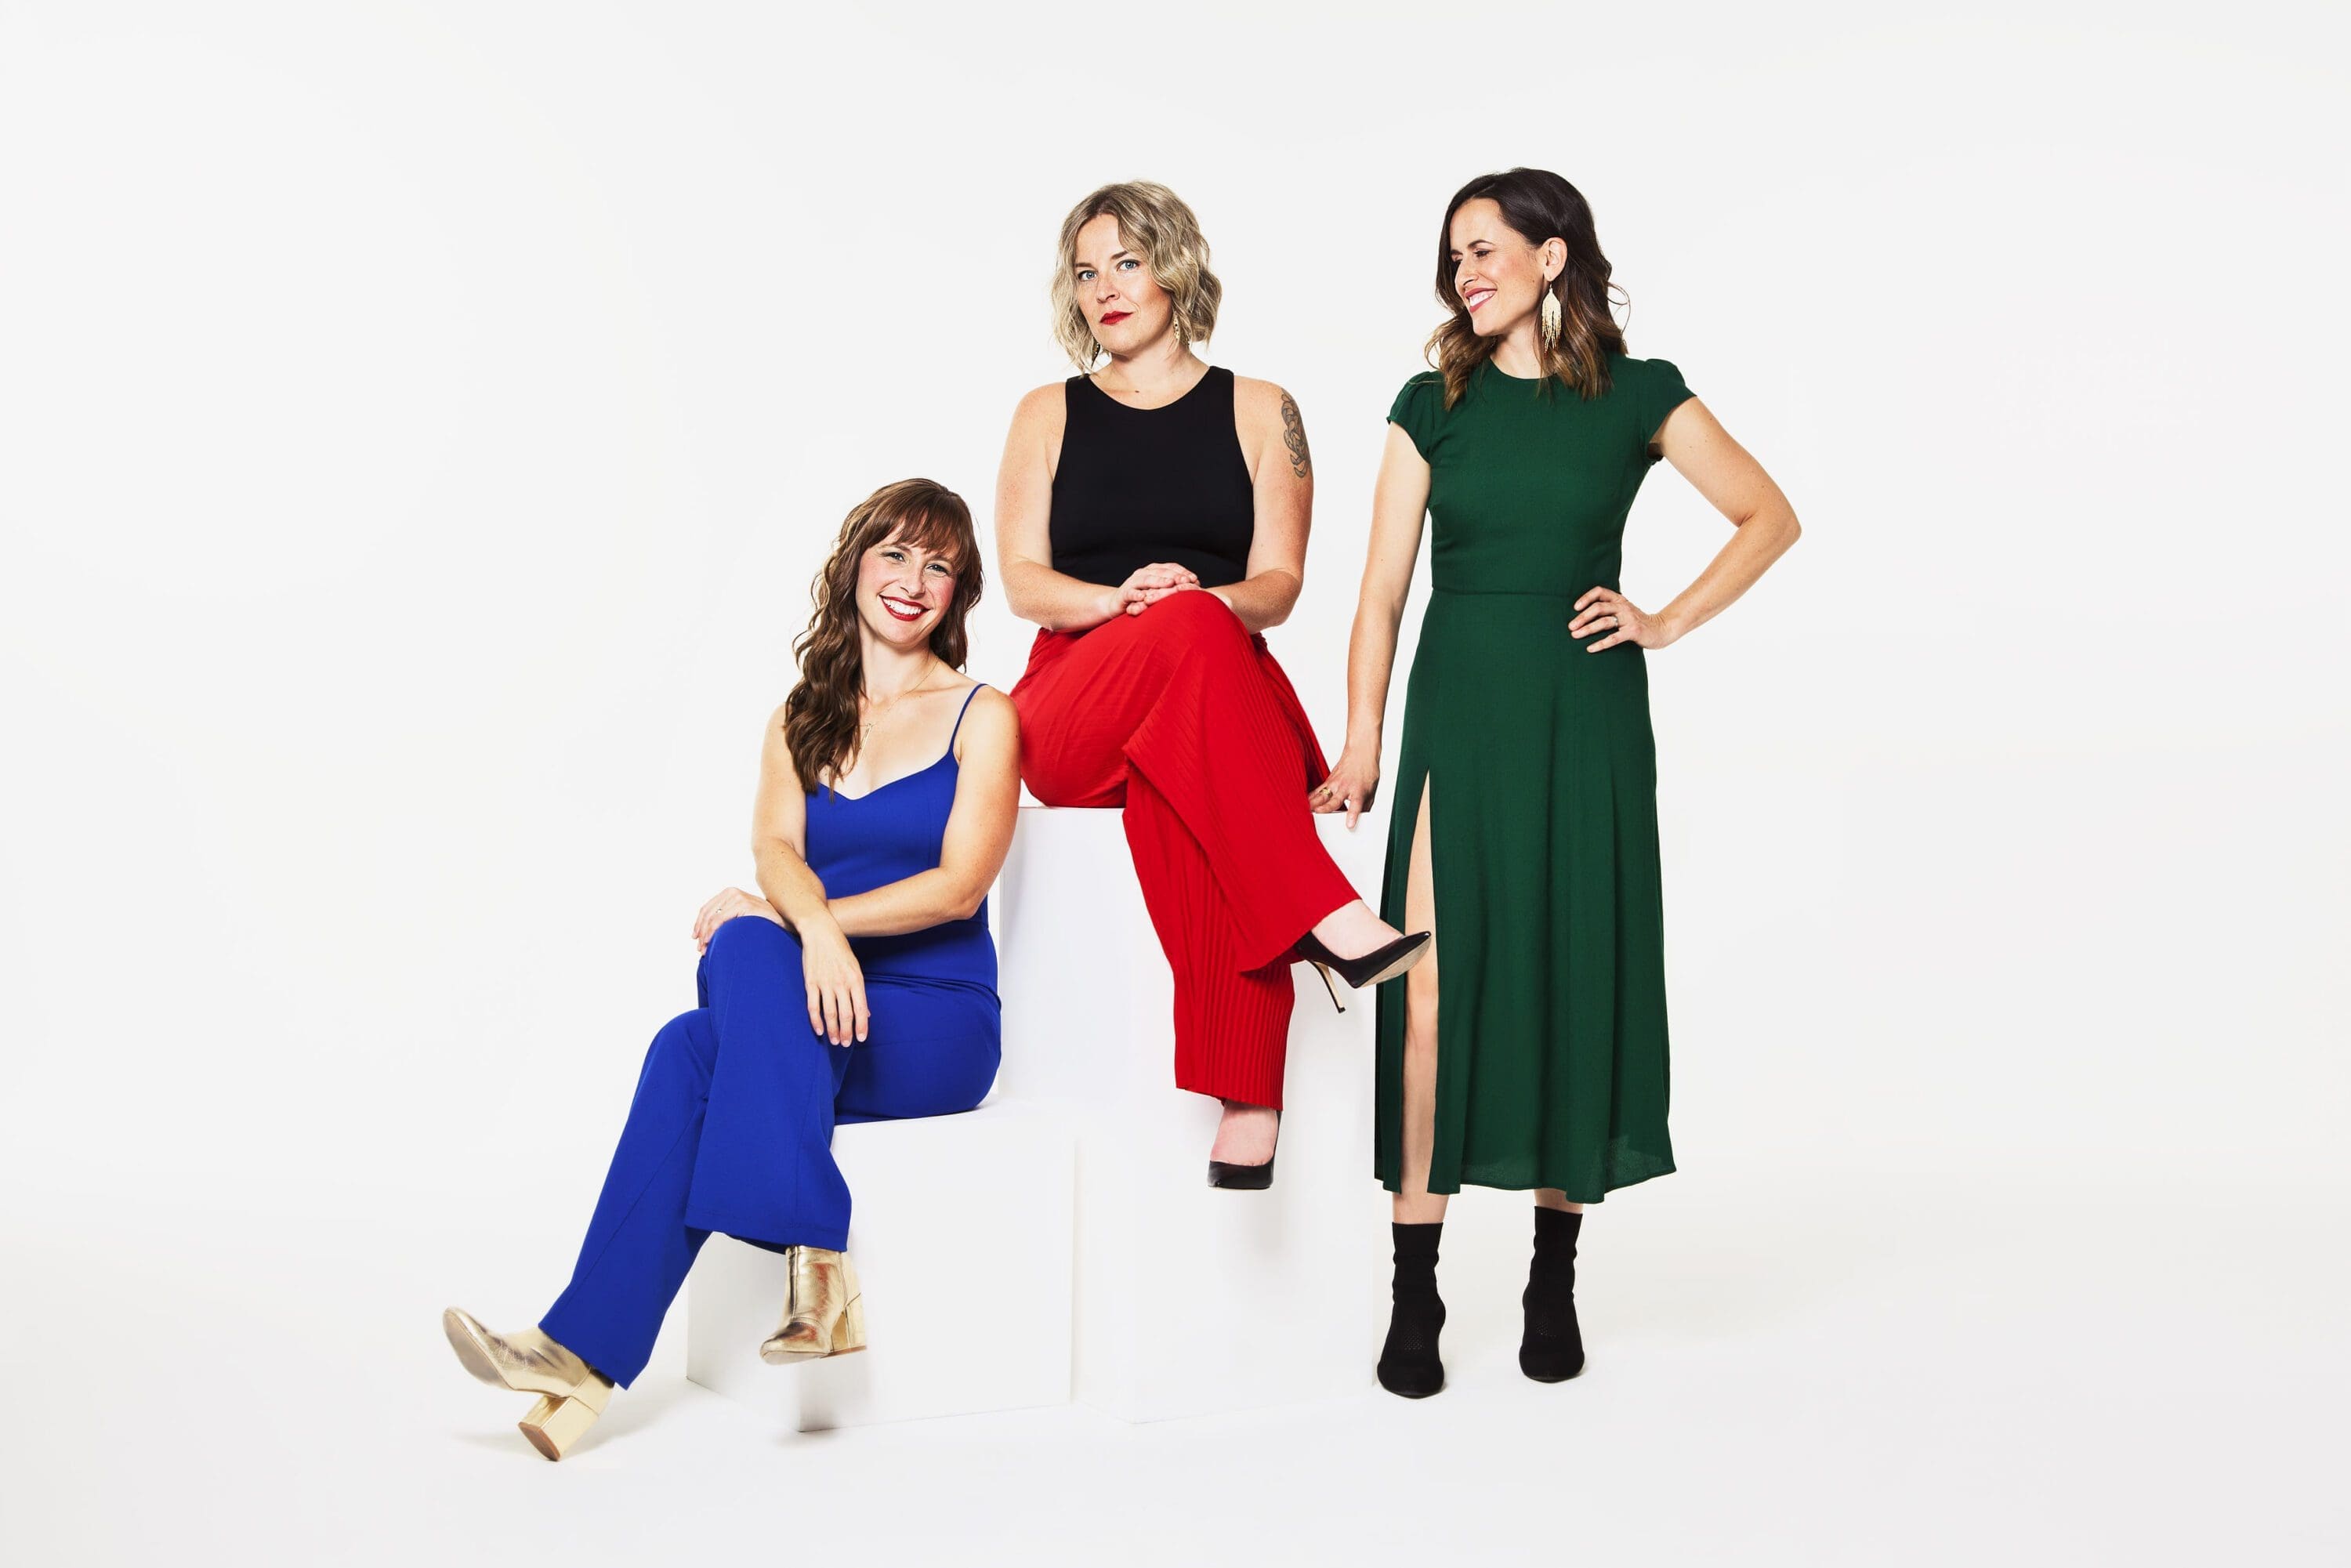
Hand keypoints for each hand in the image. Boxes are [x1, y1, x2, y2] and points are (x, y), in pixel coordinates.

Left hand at [692, 886, 783, 951]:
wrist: (784, 923)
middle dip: (700, 932)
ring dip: (705, 935)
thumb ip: (727, 917)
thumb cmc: (763, 923)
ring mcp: (739, 897)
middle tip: (699, 948)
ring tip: (704, 949)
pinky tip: (710, 942)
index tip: (695, 938)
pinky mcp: (744, 905)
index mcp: (730, 892)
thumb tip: (705, 931)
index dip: (699, 924)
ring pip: (711, 918)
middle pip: (707, 913)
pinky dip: (711, 932)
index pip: (707, 909)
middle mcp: (733, 892)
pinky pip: (720, 920)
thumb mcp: (741, 917)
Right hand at [799, 919, 868, 1044]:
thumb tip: (865, 1013)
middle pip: (846, 1014)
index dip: (861, 1026)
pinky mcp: (810, 983)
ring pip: (830, 1013)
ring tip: (834, 1041)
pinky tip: (819, 1030)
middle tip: (845, 1044)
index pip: (860, 1009)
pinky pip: (813, 1006)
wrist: (821, 932)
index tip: (861, 1039)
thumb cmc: (841, 950)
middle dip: (846, 1032)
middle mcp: (841, 983)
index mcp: (856, 979)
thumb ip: (859, 992)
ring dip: (833, 1030)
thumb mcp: (855, 968)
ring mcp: (825, 983)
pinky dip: (816, 1021)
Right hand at [1116, 562, 1198, 615]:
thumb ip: (1173, 588)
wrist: (1118, 604)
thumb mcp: (1159, 592)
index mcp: (1153, 570)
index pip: (1170, 567)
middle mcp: (1143, 573)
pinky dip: (1137, 595)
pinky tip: (1144, 598)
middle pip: (1161, 572)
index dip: (1183, 572)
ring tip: (1169, 583)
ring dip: (1158, 581)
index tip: (1195, 579)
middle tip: (1186, 581)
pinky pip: (1131, 593)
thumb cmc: (1143, 598)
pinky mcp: (1124, 593)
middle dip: (1174, 576)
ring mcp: (1133, 582)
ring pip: (1146, 580)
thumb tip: (1196, 586)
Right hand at [1311, 744, 1381, 829]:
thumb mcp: (1371, 791)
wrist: (1361, 752)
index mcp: (1359, 791)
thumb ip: (1365, 807)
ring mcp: (1335, 784)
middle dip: (1326, 808)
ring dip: (1314, 803)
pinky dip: (1310, 797)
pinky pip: (1318, 791)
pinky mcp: (1328, 781)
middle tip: (1318, 813)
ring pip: (1322, 795)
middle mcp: (1345, 788)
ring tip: (1305, 810)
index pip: (1356, 805)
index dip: (1353, 815)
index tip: (1350, 825)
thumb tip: (1360, 820)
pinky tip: (1303, 803)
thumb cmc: (1367, 771)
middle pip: (1334, 800)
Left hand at [1569, 587, 1669, 651]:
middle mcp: (1623, 607)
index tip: (1575, 608)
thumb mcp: (1624, 611)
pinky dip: (1600, 644)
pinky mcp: (1633, 631)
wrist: (1661, 630)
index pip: (1600, 592)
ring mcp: (1629, 619)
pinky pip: (1614, 638)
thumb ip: (1609, 610)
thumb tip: (1583, 616)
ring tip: (1575, 635)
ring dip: (1587, 629)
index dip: (1586, 598)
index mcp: (1619, 600)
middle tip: (1570, 627)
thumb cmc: (1638, 622)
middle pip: (1598, 608)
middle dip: (1582, 617)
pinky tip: (1590, 648)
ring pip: (1604, 622)